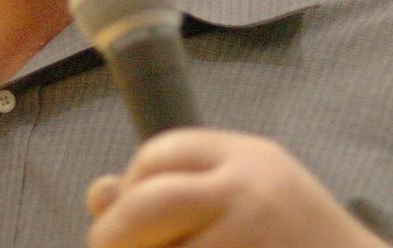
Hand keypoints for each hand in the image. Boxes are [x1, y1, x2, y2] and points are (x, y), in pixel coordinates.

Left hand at [85, 128, 388, 247]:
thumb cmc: (294, 241)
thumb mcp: (243, 199)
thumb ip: (177, 191)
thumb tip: (98, 194)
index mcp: (246, 156)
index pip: (160, 153)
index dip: (130, 186)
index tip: (128, 219)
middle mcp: (250, 189)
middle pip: (151, 201)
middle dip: (115, 234)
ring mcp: (255, 235)